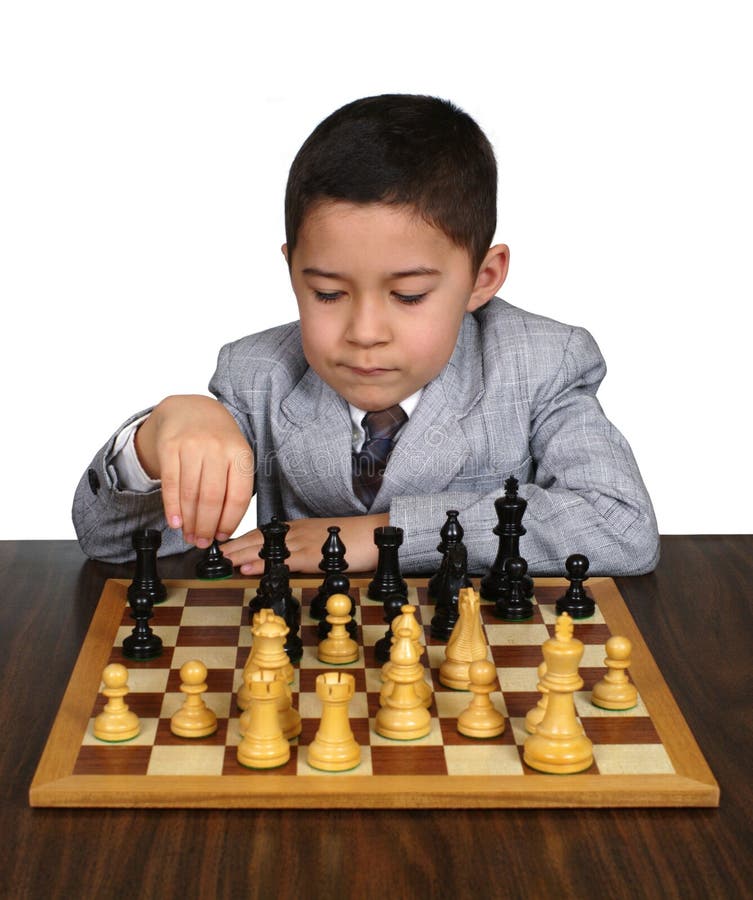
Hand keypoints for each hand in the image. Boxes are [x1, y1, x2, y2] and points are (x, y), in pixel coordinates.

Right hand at [134, 395, 253, 547]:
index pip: (238, 496)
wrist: (191, 409)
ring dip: (190, 521)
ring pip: (191, 494)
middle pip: (213, 498)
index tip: (222, 536)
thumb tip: (223, 527)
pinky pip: (171, 484)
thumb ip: (233, 486)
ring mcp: (193, 445)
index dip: (230, 522)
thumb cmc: (217, 440)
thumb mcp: (235, 456)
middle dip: (207, 526)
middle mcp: (217, 448)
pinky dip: (172, 507)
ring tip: (190, 535)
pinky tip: (174, 522)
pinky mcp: (170, 446)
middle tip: (202, 542)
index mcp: (240, 453)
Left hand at [221, 513, 389, 574]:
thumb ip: (304, 550)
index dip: (240, 541)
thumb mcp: (324, 543)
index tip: (222, 548)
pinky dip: (264, 564)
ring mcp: (305, 542)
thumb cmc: (355, 540)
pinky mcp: (314, 555)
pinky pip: (283, 560)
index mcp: (299, 529)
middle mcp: (297, 532)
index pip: (262, 534)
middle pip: (257, 538)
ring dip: (240, 555)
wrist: (378, 533)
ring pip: (265, 548)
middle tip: (211, 555)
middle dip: (233, 546)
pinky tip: (248, 569)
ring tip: (220, 562)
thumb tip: (286, 561)